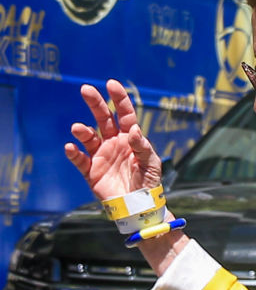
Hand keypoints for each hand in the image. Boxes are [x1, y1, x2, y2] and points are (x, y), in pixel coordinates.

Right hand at [65, 80, 162, 201]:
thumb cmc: (148, 182)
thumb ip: (142, 146)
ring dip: (83, 131)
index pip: (124, 114)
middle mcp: (114, 143)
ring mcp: (101, 155)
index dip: (119, 99)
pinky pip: (79, 160)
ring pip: (89, 137)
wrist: (139, 206)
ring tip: (78, 128)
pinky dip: (74, 153)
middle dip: (95, 103)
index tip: (111, 84)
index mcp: (130, 138)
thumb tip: (134, 130)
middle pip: (103, 119)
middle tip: (86, 89)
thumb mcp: (151, 163)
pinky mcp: (91, 171)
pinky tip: (70, 147)